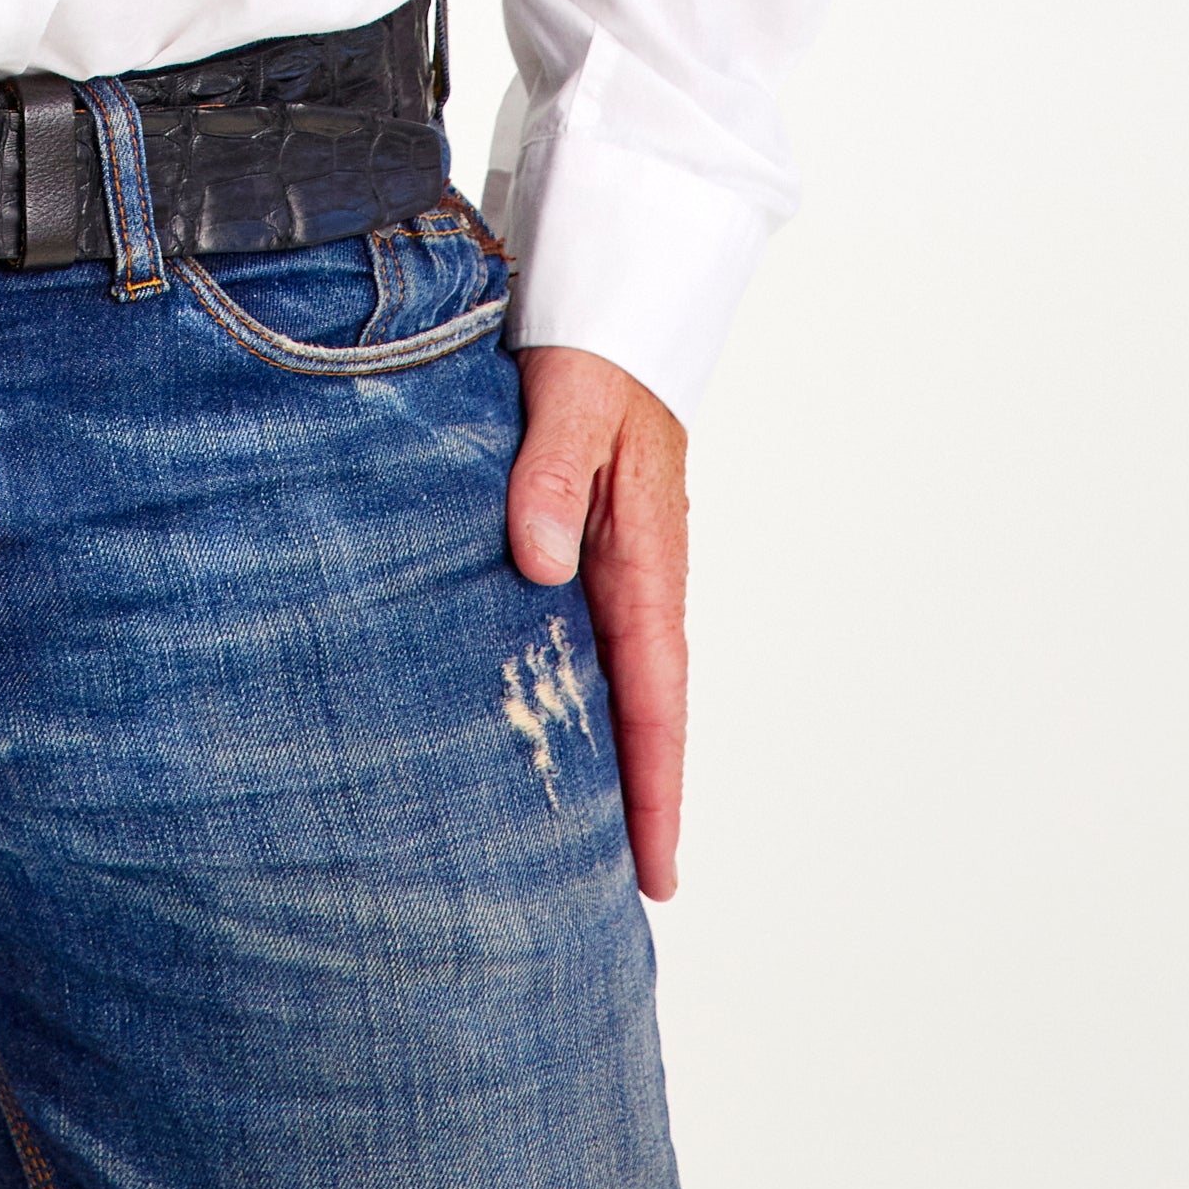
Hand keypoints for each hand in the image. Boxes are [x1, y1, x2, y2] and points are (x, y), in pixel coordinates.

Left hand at [506, 347, 688, 900]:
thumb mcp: (571, 400)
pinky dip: (566, 688)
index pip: (654, 693)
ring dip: (599, 753)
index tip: (658, 872)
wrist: (608, 290)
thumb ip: (552, 476)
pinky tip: (530, 722)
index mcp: (645, 554)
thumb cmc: (594, 346)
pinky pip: (575, 632)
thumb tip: (539, 564)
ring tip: (571, 841)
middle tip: (615, 898)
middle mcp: (633, 570)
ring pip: (608, 677)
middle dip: (634, 800)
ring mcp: (606, 558)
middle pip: (639, 707)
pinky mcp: (574, 536)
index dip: (655, 785)